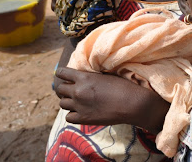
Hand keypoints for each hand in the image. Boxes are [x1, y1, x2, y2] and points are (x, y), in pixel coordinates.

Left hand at [54, 67, 168, 131]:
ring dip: (68, 102)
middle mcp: (78, 91)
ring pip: (62, 104)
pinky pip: (68, 117)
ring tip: (77, 101)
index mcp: (83, 77)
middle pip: (60, 89)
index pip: (62, 73)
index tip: (65, 76)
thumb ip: (90, 76)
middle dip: (65, 89)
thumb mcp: (104, 75)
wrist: (131, 103)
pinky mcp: (83, 119)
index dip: (62, 74)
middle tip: (73, 90)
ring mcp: (79, 106)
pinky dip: (72, 114)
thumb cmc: (122, 86)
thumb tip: (83, 77)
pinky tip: (80, 112)